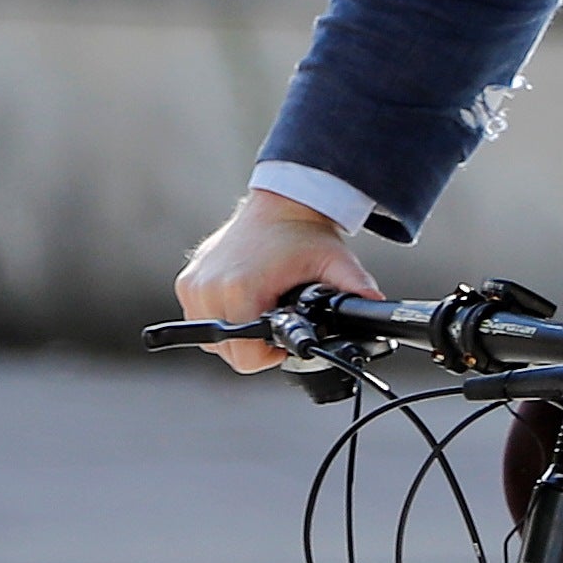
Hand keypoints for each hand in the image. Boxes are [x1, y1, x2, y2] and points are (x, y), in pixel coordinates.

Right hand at [174, 189, 373, 370]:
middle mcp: (209, 289)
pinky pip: (201, 319)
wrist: (279, 204)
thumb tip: (376, 307)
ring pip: (213, 340)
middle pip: (230, 353)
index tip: (284, 338)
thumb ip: (356, 290)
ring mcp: (194, 285)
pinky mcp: (186, 281)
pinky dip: (221, 318)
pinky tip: (243, 299)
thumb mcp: (335, 264)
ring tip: (260, 306)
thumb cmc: (303, 235)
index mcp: (240, 290)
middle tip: (276, 318)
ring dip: (237, 333)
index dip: (270, 355)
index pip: (246, 358)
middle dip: (255, 345)